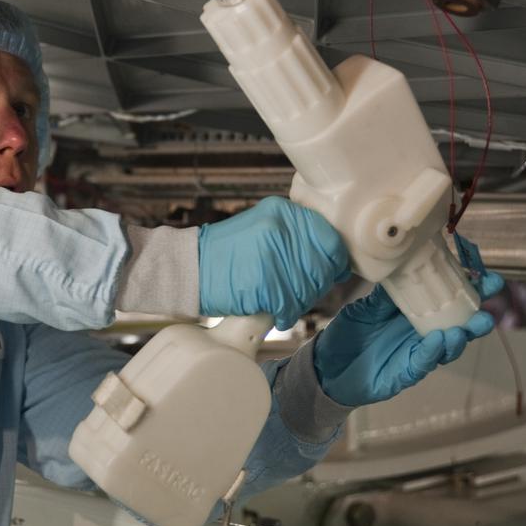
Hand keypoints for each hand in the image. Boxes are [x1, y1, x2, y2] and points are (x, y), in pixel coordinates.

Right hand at [198, 197, 351, 329]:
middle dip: (315, 285)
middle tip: (297, 291)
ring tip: (282, 301)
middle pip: (322, 267)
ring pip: (309, 288)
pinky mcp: (264, 282)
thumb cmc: (226, 254)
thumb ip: (296, 236)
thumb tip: (336, 261)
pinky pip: (290, 305)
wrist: (189, 267)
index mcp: (284, 212)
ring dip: (298, 302)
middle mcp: (280, 228)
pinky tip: (274, 311)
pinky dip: (285, 314)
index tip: (328, 272)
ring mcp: (272, 255)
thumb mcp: (262, 228)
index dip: (333, 261)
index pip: (331, 239)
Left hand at [313, 272, 504, 407]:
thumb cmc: (352, 335)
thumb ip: (388, 294)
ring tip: (470, 325)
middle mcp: (423, 335)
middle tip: (489, 301)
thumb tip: (403, 266)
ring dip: (461, 335)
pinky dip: (432, 352)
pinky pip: (423, 362)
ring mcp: (417, 355)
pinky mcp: (406, 373)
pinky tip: (439, 341)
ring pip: (448, 347)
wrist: (328, 366)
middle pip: (460, 325)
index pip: (449, 301)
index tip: (484, 274)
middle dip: (478, 314)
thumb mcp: (368, 308)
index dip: (469, 288)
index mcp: (416, 315)